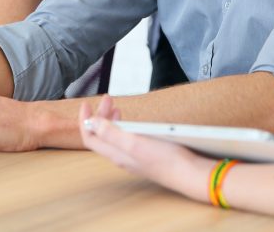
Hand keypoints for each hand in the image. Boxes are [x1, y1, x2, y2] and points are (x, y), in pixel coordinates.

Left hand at [79, 96, 211, 201]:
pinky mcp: (145, 156)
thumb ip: (111, 133)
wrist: (188, 174)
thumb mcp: (134, 143)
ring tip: (115, 108)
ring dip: (111, 121)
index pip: (90, 137)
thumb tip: (90, 123)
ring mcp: (133, 157)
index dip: (84, 120)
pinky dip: (124, 127)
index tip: (86, 104)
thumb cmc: (165, 159)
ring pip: (114, 138)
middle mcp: (122, 157)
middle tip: (107, 98)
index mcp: (116, 153)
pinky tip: (133, 122)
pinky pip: (126, 141)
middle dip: (100, 116)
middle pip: (101, 136)